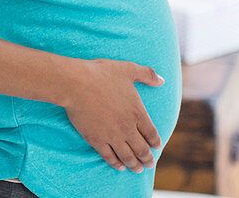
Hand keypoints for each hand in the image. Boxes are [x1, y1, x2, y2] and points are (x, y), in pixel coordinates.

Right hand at [62, 58, 163, 172]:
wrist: (76, 83)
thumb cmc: (101, 74)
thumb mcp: (127, 69)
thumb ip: (146, 74)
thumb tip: (162, 80)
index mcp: (137, 112)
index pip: (152, 133)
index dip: (155, 142)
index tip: (156, 147)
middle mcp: (128, 128)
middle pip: (142, 149)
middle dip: (147, 159)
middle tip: (149, 164)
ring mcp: (112, 136)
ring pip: (128, 156)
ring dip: (134, 165)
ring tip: (137, 169)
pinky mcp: (97, 140)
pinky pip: (109, 157)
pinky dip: (116, 164)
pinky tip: (119, 166)